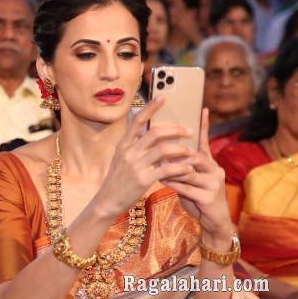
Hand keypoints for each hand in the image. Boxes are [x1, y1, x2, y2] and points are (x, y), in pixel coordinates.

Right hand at [91, 95, 196, 217]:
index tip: (163, 96)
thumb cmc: (118, 180)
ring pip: (164, 149)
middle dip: (177, 130)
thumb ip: (133, 145)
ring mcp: (135, 166)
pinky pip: (167, 170)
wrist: (106, 202)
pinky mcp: (142, 180)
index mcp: (124, 145)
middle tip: (189, 132)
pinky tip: (188, 169)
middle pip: (156, 133)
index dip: (151, 107)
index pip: (138, 120)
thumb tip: (148, 131)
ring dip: (181, 149)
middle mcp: (129, 152)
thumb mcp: (121, 159)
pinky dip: (180, 168)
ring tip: (190, 152)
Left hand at [157, 109, 234, 240]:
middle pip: (196, 156)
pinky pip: (188, 188)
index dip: (204, 127)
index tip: (201, 109)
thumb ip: (180, 168)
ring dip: (172, 170)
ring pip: (190, 172)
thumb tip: (163, 154)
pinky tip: (163, 182)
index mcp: (211, 165)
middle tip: (159, 153)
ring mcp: (214, 184)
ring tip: (158, 167)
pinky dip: (174, 185)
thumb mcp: (189, 181)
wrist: (214, 223)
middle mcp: (216, 171)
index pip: (206, 143)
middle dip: (177, 155)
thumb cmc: (198, 200)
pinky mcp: (209, 198)